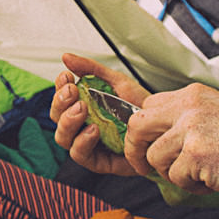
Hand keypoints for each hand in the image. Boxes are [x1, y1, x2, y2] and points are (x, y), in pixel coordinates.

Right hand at [50, 53, 147, 176]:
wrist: (162, 127)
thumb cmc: (139, 108)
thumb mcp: (117, 82)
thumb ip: (91, 69)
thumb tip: (65, 57)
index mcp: (82, 106)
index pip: (60, 98)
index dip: (59, 87)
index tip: (67, 76)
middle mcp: (81, 126)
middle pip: (56, 117)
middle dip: (60, 103)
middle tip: (73, 92)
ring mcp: (88, 144)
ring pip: (62, 137)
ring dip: (68, 122)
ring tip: (82, 109)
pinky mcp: (98, 161)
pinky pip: (80, 154)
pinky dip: (83, 141)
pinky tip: (93, 130)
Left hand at [124, 84, 218, 199]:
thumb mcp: (214, 116)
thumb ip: (184, 119)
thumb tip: (152, 136)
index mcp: (193, 94)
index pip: (148, 106)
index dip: (142, 131)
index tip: (145, 148)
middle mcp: (190, 105)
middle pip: (138, 124)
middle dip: (136, 151)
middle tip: (145, 168)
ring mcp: (192, 127)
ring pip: (155, 157)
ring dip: (173, 173)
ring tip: (199, 174)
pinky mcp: (195, 152)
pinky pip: (175, 177)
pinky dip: (191, 186)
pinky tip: (212, 179)